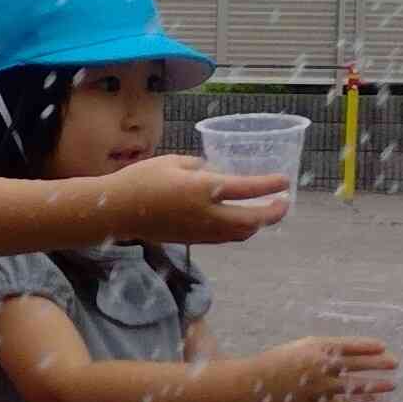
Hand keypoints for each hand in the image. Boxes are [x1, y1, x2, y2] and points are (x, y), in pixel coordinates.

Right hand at [106, 154, 289, 242]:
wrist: (117, 211)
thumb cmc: (141, 179)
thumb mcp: (173, 161)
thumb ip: (200, 166)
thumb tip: (214, 173)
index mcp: (203, 189)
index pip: (247, 189)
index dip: (269, 185)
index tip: (284, 181)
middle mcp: (207, 214)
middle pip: (251, 220)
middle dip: (273, 213)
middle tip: (284, 203)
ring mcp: (200, 231)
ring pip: (240, 234)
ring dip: (257, 225)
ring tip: (265, 214)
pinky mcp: (192, 240)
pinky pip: (225, 238)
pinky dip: (239, 231)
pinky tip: (240, 223)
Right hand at [256, 335, 397, 401]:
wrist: (256, 383)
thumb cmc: (281, 361)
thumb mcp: (304, 346)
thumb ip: (328, 348)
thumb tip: (353, 352)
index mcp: (316, 348)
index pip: (348, 346)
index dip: (367, 345)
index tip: (384, 346)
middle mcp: (320, 366)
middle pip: (355, 364)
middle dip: (378, 363)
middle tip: (395, 363)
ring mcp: (319, 387)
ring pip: (353, 386)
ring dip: (375, 385)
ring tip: (392, 385)